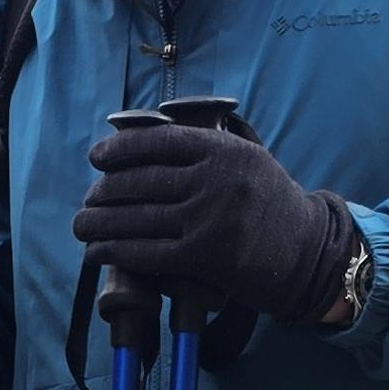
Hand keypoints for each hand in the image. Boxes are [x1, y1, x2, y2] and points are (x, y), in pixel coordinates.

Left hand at [73, 111, 361, 324]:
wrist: (307, 253)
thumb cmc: (271, 205)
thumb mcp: (250, 158)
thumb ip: (209, 145)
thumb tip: (151, 133)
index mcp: (224, 150)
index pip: (159, 142)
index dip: (120, 149)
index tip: (96, 158)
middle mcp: (216, 180)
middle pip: (142, 181)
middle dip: (105, 191)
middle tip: (88, 199)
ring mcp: (210, 218)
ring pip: (138, 217)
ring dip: (100, 223)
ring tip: (81, 225)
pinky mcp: (206, 256)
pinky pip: (148, 252)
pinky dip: (116, 252)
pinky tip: (97, 252)